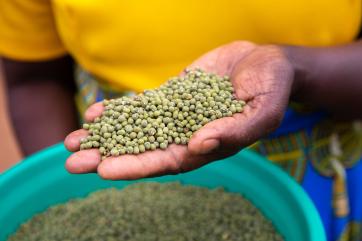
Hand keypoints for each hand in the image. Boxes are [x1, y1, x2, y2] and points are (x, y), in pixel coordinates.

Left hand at [64, 41, 293, 179]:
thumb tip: (200, 145)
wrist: (264, 60)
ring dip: (105, 135)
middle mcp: (187, 135)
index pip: (168, 162)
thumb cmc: (270, 86)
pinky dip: (118, 110)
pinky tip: (94, 113)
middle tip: (74, 161)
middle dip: (109, 156)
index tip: (105, 170)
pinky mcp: (171, 96)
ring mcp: (176, 115)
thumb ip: (235, 130)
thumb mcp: (263, 109)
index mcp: (208, 146)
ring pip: (136, 129)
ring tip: (72, 140)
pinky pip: (141, 106)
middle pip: (143, 150)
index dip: (137, 166)